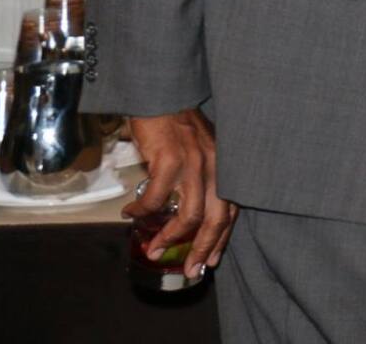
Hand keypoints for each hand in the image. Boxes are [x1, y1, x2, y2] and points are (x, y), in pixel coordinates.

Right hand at [124, 108, 235, 280]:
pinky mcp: (171, 160)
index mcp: (226, 165)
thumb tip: (187, 214)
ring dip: (170, 237)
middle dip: (203, 248)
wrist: (161, 95)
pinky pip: (158, 199)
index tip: (211, 260)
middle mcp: (217, 166)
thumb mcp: (200, 150)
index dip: (222, 238)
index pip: (232, 209)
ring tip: (154, 249)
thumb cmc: (177, 125)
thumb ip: (200, 178)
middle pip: (217, 218)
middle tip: (190, 269)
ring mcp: (195, 163)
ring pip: (190, 215)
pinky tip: (133, 215)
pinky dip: (144, 213)